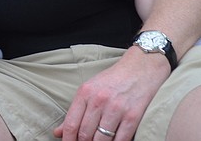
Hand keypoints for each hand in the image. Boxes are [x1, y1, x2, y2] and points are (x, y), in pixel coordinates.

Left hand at [53, 48, 169, 140]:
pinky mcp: (132, 116)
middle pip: (85, 135)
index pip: (71, 124)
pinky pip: (120, 140)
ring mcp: (116, 109)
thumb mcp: (90, 89)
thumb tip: (58, 132)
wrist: (142, 67)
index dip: (68, 139)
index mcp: (85, 93)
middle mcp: (99, 100)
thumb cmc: (114, 79)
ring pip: (101, 140)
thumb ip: (75, 111)